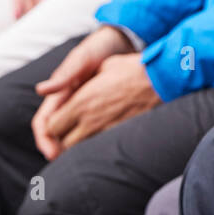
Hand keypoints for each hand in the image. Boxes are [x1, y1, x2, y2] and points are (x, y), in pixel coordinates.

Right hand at [31, 27, 133, 159]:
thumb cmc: (97, 49)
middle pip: (56, 134)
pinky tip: (103, 147)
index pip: (44, 123)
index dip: (45, 140)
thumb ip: (64, 76)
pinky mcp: (99, 108)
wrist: (118, 43)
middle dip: (59, 150)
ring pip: (73, 134)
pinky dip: (93, 139)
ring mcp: (83, 107)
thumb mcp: (80, 60)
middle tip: (69, 165)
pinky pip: (92, 128)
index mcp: (59, 95)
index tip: (52, 154)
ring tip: (85, 162)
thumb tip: (40, 90)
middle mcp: (68, 104)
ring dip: (74, 148)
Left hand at [41, 53, 159, 154]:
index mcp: (81, 102)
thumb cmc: (134, 70)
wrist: (161, 81)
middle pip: (63, 142)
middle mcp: (89, 120)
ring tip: (86, 133)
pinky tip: (103, 135)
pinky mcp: (120, 135)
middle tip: (72, 129)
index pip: (52, 125)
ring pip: (80, 149)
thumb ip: (88, 78)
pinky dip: (96, 144)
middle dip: (64, 137)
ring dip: (79, 143)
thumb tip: (81, 82)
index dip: (54, 123)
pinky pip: (99, 147)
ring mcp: (105, 130)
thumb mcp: (105, 65)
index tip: (61, 118)